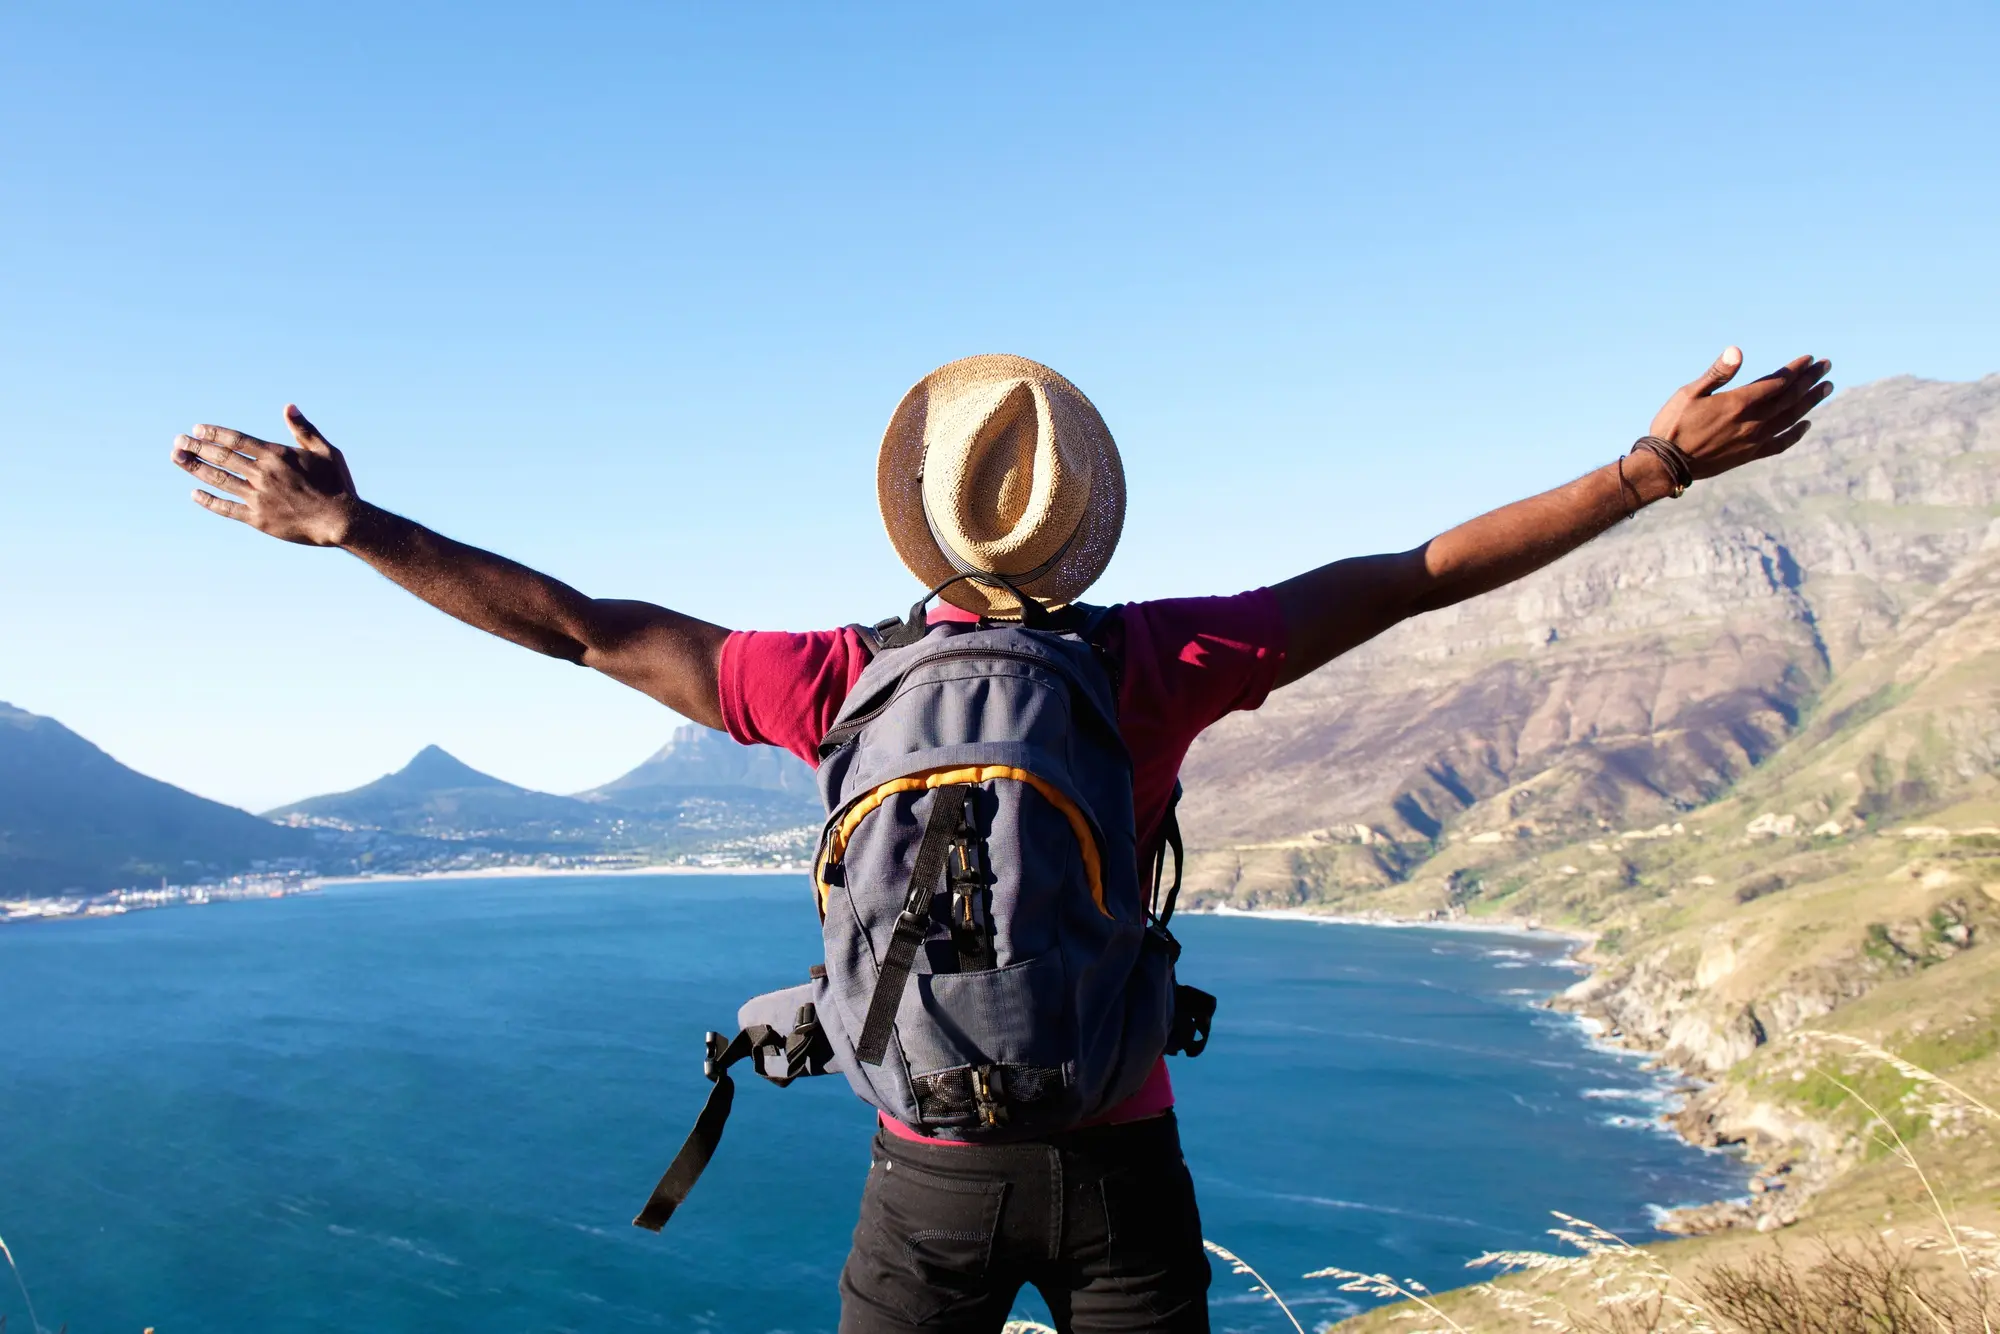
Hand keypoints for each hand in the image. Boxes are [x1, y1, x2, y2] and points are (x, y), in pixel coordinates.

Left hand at [170, 405, 361, 545]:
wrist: (339, 521)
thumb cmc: (337, 484)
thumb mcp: (326, 451)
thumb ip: (304, 429)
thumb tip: (288, 407)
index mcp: (276, 456)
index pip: (236, 440)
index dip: (214, 434)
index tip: (197, 430)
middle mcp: (262, 474)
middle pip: (222, 457)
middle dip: (196, 447)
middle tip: (178, 441)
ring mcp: (258, 497)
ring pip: (219, 479)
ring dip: (195, 467)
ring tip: (178, 458)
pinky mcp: (257, 519)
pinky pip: (227, 508)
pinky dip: (209, 501)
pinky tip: (195, 493)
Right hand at [1647, 347, 1833, 480]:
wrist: (1667, 465)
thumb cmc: (1673, 425)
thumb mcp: (1689, 393)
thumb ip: (1717, 373)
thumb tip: (1737, 351)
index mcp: (1738, 403)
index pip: (1778, 382)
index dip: (1796, 369)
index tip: (1810, 358)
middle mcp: (1752, 421)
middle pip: (1790, 397)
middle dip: (1810, 380)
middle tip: (1826, 367)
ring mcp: (1754, 439)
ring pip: (1791, 417)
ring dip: (1810, 402)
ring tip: (1825, 388)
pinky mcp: (1750, 454)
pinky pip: (1781, 443)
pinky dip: (1796, 433)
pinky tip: (1806, 424)